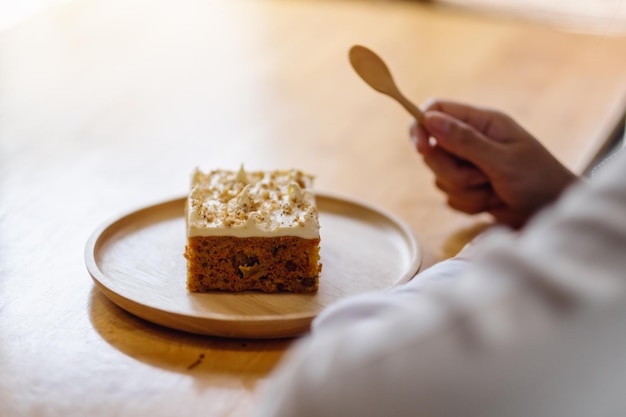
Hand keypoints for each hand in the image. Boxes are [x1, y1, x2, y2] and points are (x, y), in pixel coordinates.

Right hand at [410, 99, 577, 227]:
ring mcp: (468, 165)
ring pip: (440, 177)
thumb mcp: (502, 160)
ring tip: (494, 190)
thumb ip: (464, 140)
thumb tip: (429, 119)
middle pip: (433, 151)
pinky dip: (469, 204)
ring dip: (465, 190)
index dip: (421, 126)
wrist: (553, 212)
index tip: (421, 148)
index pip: (437, 111)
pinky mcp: (468, 188)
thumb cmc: (538, 179)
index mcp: (482, 122)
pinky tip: (493, 201)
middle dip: (452, 171)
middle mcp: (471, 140)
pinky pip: (449, 196)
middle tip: (480, 177)